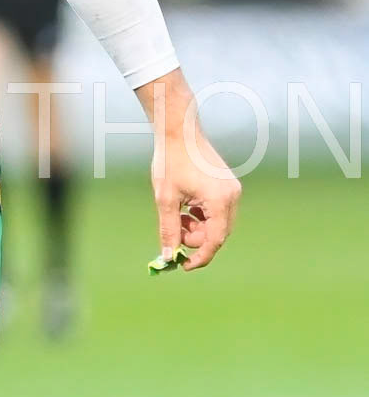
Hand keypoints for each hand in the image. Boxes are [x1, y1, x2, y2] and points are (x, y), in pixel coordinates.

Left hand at [138, 69, 241, 272]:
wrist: (179, 131)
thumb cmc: (171, 161)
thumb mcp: (165, 199)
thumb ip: (168, 230)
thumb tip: (168, 256)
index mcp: (219, 200)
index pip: (215, 240)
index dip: (200, 257)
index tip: (183, 266)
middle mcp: (232, 196)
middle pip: (217, 233)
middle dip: (195, 238)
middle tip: (174, 229)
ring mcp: (232, 190)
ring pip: (217, 223)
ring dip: (197, 226)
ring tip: (177, 213)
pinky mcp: (227, 186)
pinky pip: (217, 212)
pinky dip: (202, 216)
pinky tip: (186, 206)